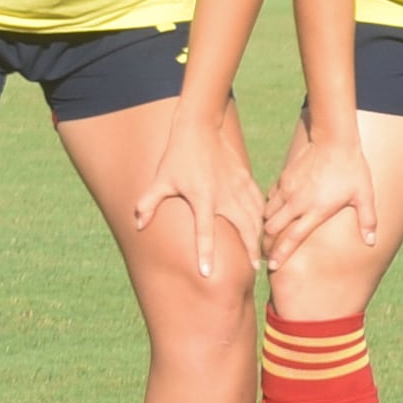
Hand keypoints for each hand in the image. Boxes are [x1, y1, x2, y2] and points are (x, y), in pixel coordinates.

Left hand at [129, 109, 266, 281]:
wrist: (200, 128)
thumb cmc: (177, 157)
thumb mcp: (160, 180)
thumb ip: (148, 204)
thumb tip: (137, 225)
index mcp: (202, 198)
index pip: (205, 232)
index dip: (205, 254)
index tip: (208, 274)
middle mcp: (224, 195)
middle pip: (243, 228)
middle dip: (250, 249)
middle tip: (254, 269)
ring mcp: (238, 186)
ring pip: (255, 216)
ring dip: (260, 235)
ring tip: (262, 252)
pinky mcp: (246, 179)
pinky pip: (259, 202)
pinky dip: (263, 216)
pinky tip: (264, 226)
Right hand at [261, 126, 382, 263]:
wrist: (335, 140)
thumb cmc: (352, 169)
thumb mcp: (364, 195)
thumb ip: (367, 220)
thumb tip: (372, 243)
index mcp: (316, 210)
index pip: (292, 238)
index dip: (281, 254)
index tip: (273, 267)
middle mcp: (297, 202)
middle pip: (271, 229)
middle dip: (267, 243)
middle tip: (267, 253)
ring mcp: (288, 189)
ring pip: (267, 214)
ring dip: (267, 226)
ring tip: (269, 236)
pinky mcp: (284, 178)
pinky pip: (269, 198)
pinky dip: (269, 208)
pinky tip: (274, 212)